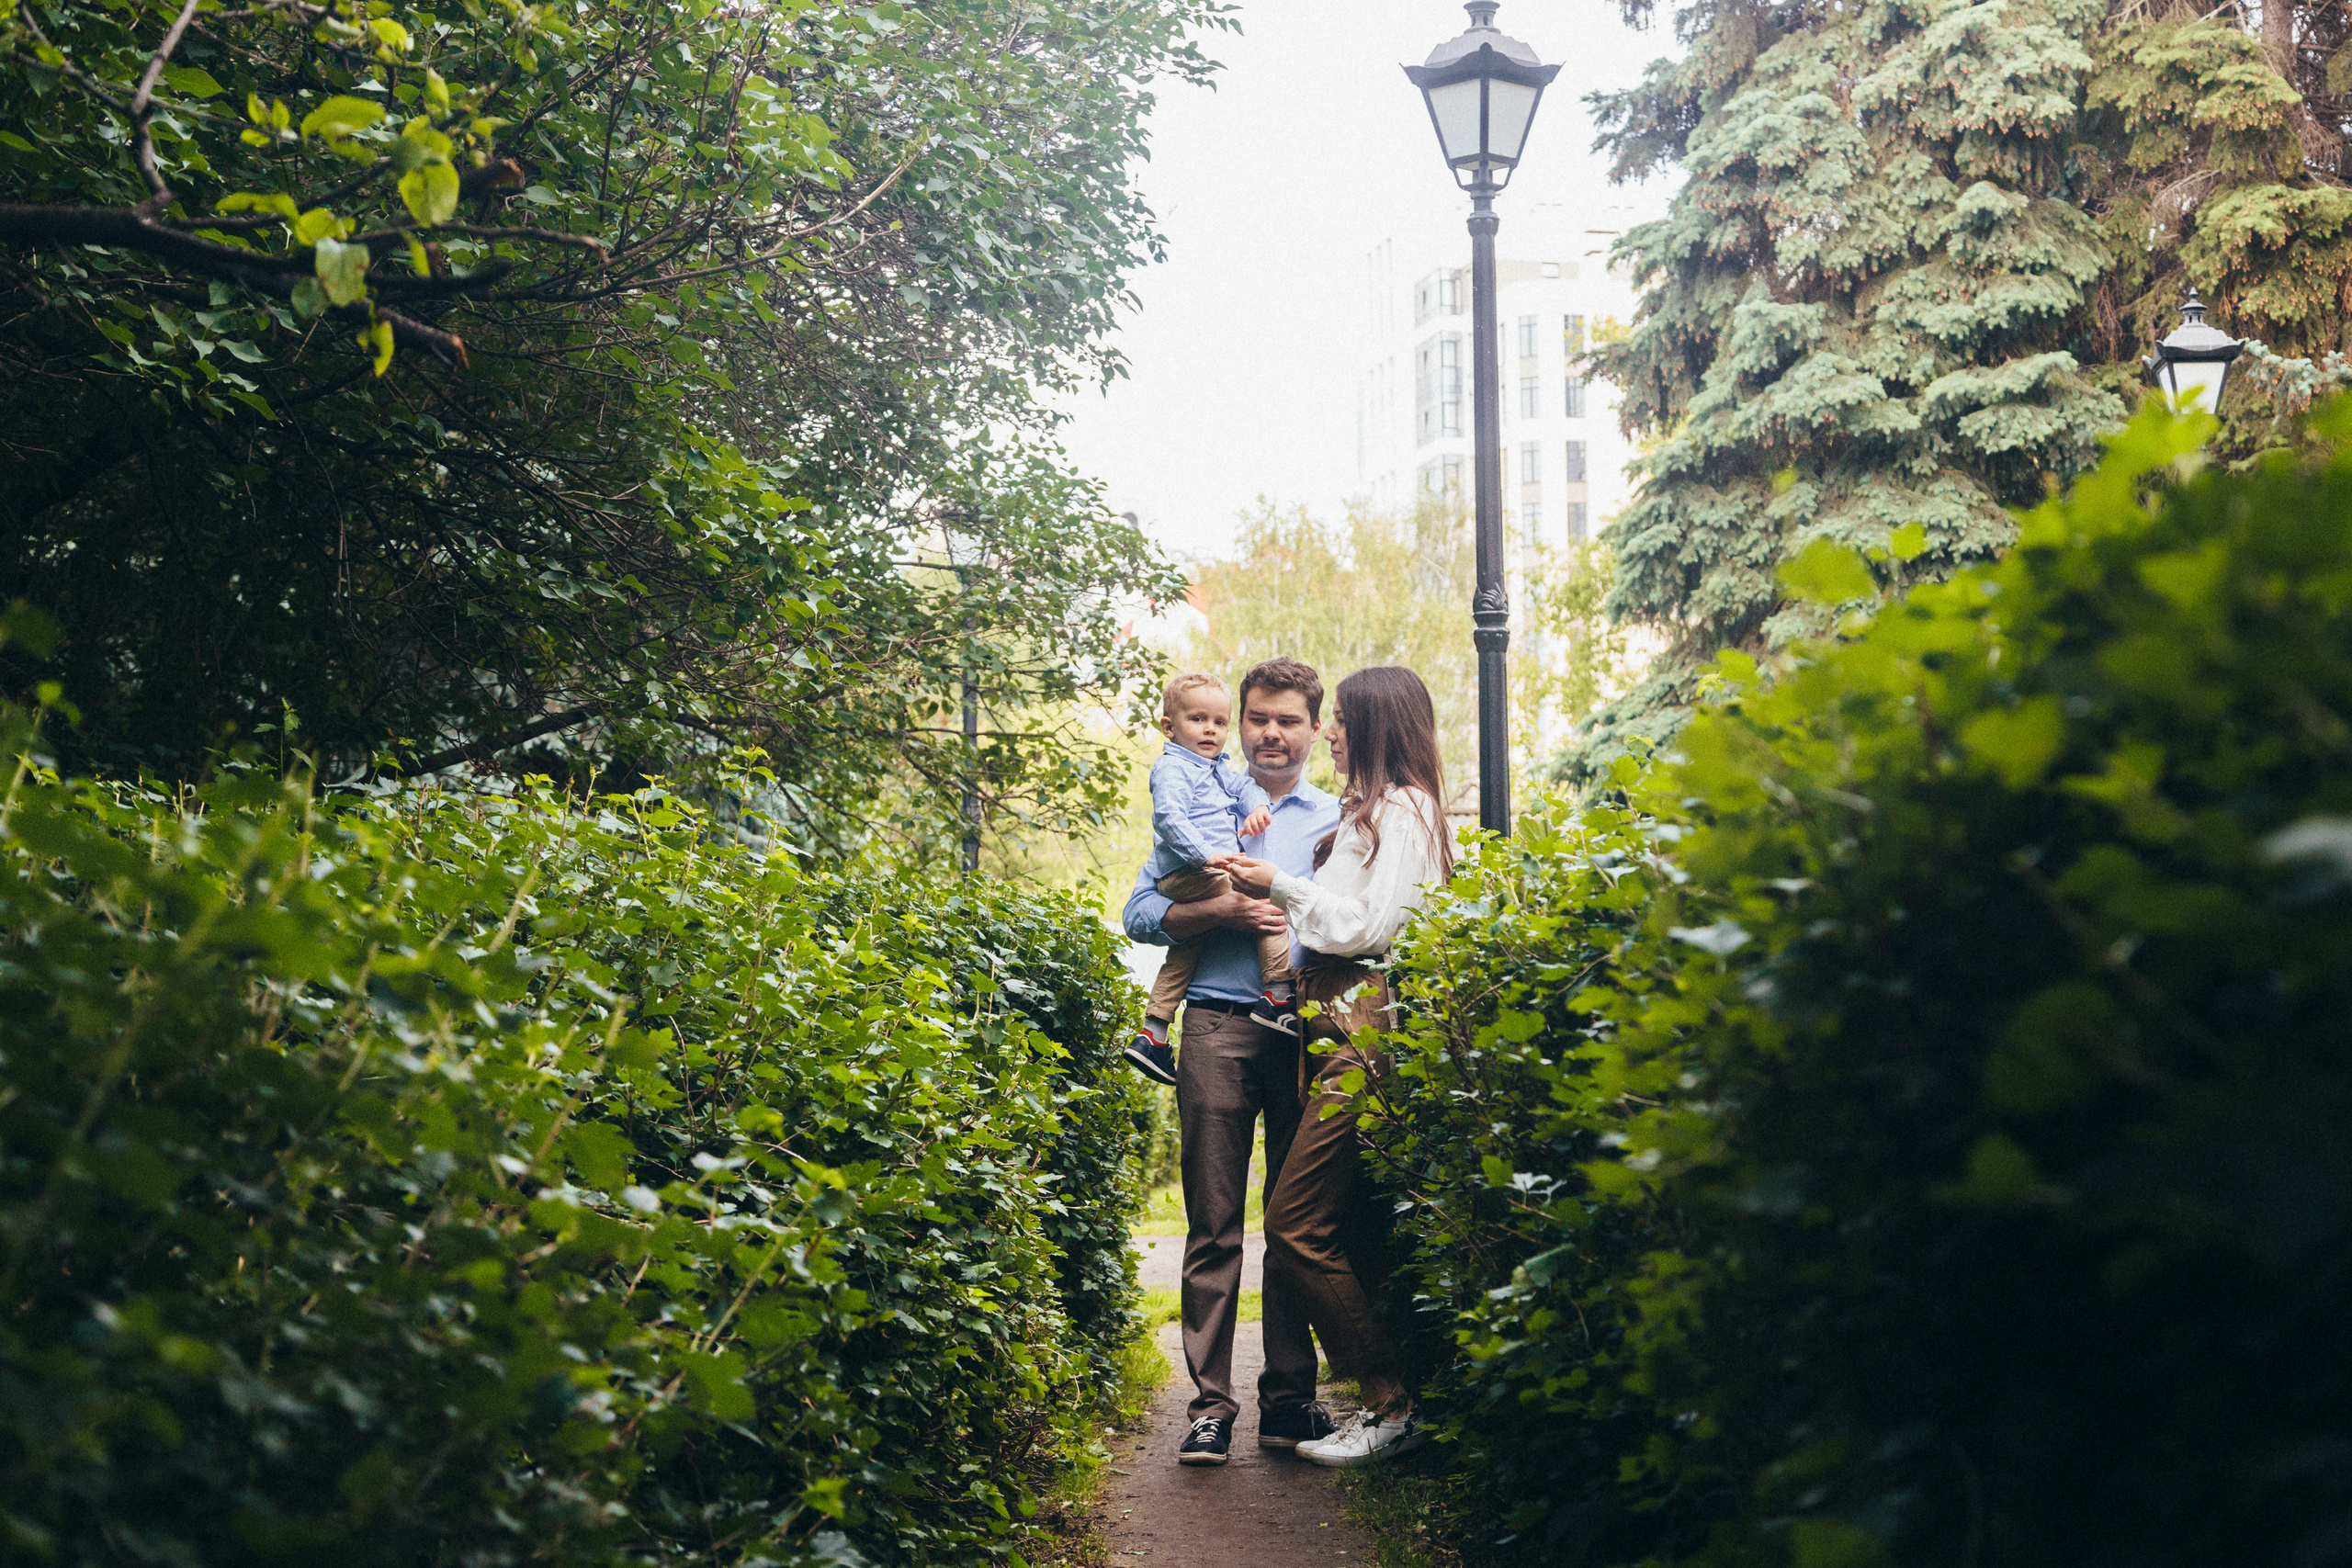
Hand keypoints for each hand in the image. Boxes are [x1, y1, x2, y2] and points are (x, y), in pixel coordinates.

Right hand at [1162, 887, 1286, 940]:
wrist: (1220, 912)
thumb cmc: (1229, 900)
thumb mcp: (1242, 892)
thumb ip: (1252, 891)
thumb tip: (1260, 885)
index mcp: (1256, 901)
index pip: (1274, 900)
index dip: (1283, 899)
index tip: (1290, 898)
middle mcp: (1258, 912)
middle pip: (1277, 911)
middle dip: (1286, 910)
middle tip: (1294, 909)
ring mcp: (1256, 921)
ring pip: (1275, 922)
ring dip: (1284, 921)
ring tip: (1291, 919)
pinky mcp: (1253, 928)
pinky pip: (1268, 931)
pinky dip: (1276, 930)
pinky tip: (1283, 929)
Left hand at [1210, 853, 1278, 898]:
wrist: (1281, 887)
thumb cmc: (1272, 872)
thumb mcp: (1260, 862)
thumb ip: (1246, 860)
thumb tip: (1236, 859)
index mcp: (1244, 875)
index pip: (1232, 867)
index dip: (1236, 863)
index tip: (1243, 862)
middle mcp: (1243, 885)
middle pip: (1231, 877)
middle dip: (1235, 871)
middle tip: (1244, 868)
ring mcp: (1246, 891)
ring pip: (1234, 885)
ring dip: (1237, 879)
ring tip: (1245, 876)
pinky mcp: (1251, 895)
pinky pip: (1241, 890)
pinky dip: (1242, 886)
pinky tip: (1250, 882)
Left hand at [1240, 806, 1270, 838]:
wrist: (1259, 812)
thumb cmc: (1253, 822)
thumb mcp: (1247, 826)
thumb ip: (1243, 831)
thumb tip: (1239, 836)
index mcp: (1247, 820)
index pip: (1247, 825)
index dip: (1249, 831)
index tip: (1252, 835)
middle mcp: (1252, 817)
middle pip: (1254, 824)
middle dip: (1256, 830)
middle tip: (1258, 834)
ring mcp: (1259, 814)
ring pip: (1260, 821)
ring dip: (1262, 828)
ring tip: (1263, 831)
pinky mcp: (1265, 813)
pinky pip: (1267, 817)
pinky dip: (1268, 822)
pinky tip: (1268, 825)